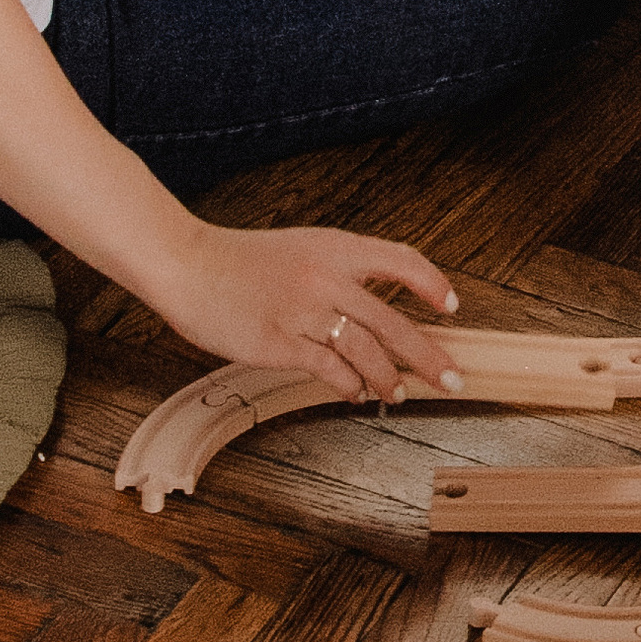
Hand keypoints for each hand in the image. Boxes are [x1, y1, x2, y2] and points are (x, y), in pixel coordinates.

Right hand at [159, 221, 463, 402]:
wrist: (188, 265)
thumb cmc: (241, 260)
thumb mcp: (301, 248)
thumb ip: (338, 269)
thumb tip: (374, 304)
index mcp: (335, 248)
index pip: (400, 260)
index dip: (432, 284)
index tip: (451, 306)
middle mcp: (327, 277)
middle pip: (393, 322)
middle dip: (428, 355)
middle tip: (452, 378)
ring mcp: (304, 310)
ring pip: (366, 351)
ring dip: (389, 377)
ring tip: (398, 393)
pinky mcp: (279, 342)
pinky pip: (328, 369)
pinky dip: (348, 385)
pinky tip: (356, 393)